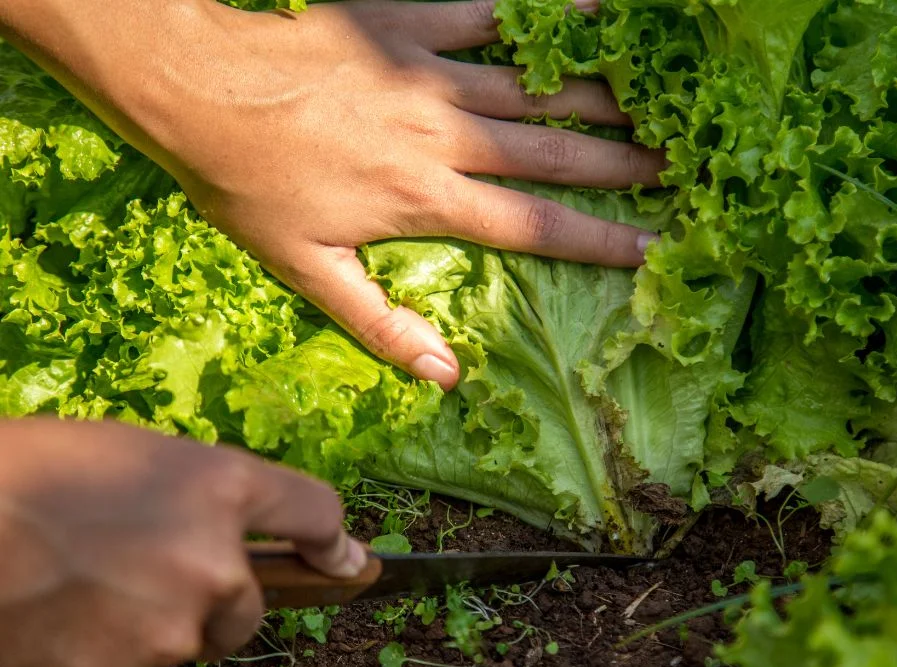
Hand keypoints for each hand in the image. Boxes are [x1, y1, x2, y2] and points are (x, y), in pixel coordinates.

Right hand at [0, 417, 365, 666]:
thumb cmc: (38, 471)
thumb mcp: (137, 455)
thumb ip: (202, 495)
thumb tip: (233, 534)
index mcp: (221, 489)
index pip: (316, 514)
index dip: (334, 543)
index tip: (347, 563)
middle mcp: (216, 564)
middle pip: (250, 606)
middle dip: (217, 601)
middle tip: (149, 576)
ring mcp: (172, 631)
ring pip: (190, 644)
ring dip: (159, 629)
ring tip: (89, 594)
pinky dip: (106, 663)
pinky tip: (63, 629)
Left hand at [1, 0, 662, 388]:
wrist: (198, 91)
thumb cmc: (250, 188)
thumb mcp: (307, 273)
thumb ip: (382, 325)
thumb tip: (444, 377)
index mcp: (427, 200)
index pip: (533, 227)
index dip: (598, 239)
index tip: (652, 246)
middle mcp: (444, 136)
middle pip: (551, 153)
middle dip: (618, 163)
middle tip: (675, 164)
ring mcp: (427, 75)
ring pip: (532, 88)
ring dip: (595, 96)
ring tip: (650, 103)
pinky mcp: (404, 26)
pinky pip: (482, 15)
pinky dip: (535, 17)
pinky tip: (588, 12)